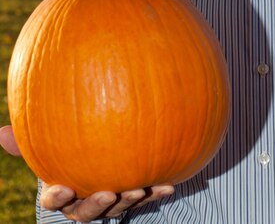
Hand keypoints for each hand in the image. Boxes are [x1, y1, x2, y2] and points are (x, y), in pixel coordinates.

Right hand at [0, 126, 174, 220]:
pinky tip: (169, 183)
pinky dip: (156, 192)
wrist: (104, 159)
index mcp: (62, 191)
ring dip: (129, 200)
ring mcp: (111, 200)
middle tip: (109, 192)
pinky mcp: (135, 194)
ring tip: (141, 188)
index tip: (63, 187)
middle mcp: (85, 200)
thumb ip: (27, 141)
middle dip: (98, 205)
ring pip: (118, 207)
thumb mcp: (49, 144)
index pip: (53, 200)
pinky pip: (146, 197)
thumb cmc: (67, 151)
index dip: (57, 197)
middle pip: (88, 212)